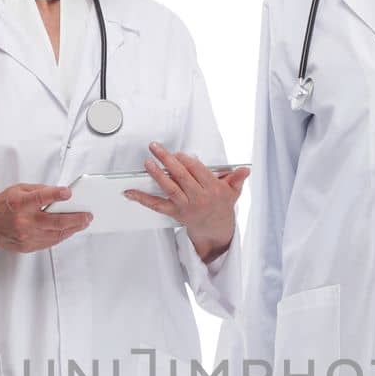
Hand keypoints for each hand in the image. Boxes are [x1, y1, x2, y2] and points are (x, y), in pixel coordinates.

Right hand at [0, 184, 92, 261]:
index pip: (41, 198)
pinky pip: (51, 241)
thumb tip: (58, 192)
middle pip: (55, 221)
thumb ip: (38, 190)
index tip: (68, 192)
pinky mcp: (29, 246)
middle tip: (87, 215)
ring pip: (56, 234)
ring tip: (83, 222)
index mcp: (20, 204)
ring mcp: (27, 236)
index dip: (56, 194)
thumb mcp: (17, 190)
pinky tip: (70, 230)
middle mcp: (24, 221)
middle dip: (75, 218)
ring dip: (73, 228)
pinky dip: (63, 235)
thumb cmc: (1, 206)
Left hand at [124, 143, 249, 261]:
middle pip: (181, 177)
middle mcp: (198, 198)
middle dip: (168, 160)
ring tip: (148, 162)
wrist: (215, 227)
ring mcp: (185, 206)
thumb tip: (245, 170)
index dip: (187, 161)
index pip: (198, 172)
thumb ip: (237, 178)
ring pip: (169, 188)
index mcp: (212, 190)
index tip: (179, 153)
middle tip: (156, 148)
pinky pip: (156, 205)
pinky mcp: (174, 212)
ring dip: (157, 175)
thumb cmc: (221, 204)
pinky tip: (130, 191)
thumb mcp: (233, 190)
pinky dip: (142, 198)